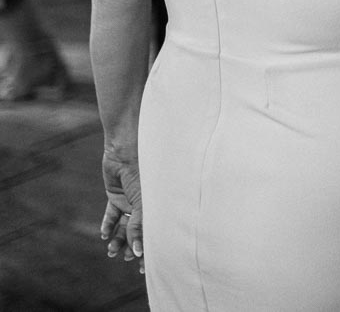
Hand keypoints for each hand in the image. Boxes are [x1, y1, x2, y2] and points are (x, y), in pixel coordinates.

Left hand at [100, 146, 143, 272]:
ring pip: (124, 225)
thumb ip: (139, 227)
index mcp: (158, 205)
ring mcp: (131, 200)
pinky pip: (112, 213)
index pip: (155, 231)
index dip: (149, 249)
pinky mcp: (116, 195)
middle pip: (139, 230)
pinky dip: (108, 225)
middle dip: (131, 246)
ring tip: (110, 251)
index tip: (142, 267)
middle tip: (124, 258)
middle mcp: (145, 204)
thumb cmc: (144, 172)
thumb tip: (138, 253)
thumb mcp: (142, 202)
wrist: (127, 149)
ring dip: (117, 239)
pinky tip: (104, 235)